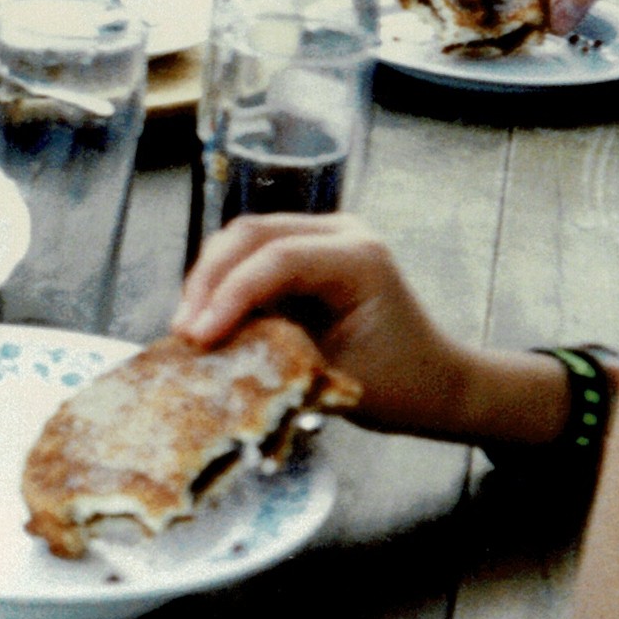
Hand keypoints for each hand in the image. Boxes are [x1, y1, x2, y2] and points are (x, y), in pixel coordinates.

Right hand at [173, 215, 473, 437]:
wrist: (436, 384)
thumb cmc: (400, 385)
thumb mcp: (335, 377)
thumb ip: (276, 356)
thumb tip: (212, 355)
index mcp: (359, 258)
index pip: (278, 259)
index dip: (229, 294)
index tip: (197, 337)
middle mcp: (342, 233)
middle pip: (252, 234)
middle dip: (209, 281)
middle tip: (183, 332)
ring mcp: (324, 237)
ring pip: (244, 240)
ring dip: (210, 281)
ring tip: (189, 329)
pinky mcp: (308, 254)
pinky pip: (253, 257)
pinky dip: (225, 286)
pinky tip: (208, 320)